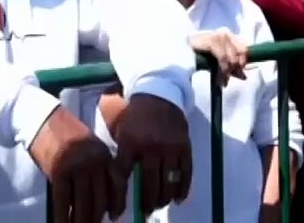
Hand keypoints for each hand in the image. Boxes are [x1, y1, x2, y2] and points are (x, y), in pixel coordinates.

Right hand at [29, 106, 123, 222]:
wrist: (42, 117)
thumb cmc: (65, 133)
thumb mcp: (89, 146)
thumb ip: (98, 166)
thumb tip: (102, 199)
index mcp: (104, 153)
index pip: (117, 183)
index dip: (117, 203)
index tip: (115, 216)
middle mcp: (94, 160)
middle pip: (100, 197)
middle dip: (96, 217)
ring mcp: (77, 165)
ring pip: (82, 202)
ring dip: (81, 221)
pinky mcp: (59, 170)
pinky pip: (63, 200)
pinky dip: (63, 217)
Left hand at [112, 94, 192, 214]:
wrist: (158, 93)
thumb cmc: (134, 114)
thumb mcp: (119, 129)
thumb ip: (120, 153)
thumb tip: (118, 181)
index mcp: (130, 142)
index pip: (123, 175)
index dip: (121, 195)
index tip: (119, 211)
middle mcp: (150, 146)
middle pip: (149, 182)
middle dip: (147, 201)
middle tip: (145, 211)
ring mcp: (169, 147)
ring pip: (168, 181)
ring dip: (164, 198)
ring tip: (159, 206)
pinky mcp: (184, 146)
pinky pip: (185, 172)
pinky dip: (183, 188)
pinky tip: (178, 199)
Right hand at [190, 29, 248, 86]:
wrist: (181, 50)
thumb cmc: (199, 54)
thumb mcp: (218, 60)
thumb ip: (231, 66)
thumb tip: (245, 76)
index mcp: (229, 35)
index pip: (244, 49)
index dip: (243, 63)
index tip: (239, 75)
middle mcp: (226, 33)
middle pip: (240, 54)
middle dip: (235, 69)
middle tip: (227, 80)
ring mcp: (219, 35)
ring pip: (232, 58)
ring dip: (227, 73)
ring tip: (221, 82)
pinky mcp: (212, 40)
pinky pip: (223, 59)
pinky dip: (222, 71)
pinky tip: (218, 78)